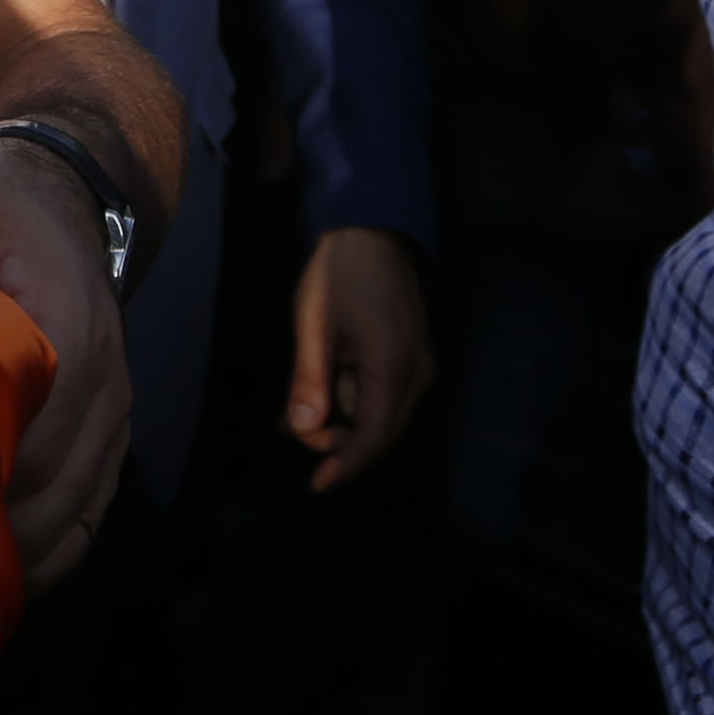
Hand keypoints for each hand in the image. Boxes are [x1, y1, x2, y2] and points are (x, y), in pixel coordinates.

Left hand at [0, 140, 129, 590]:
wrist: (52, 196)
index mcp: (66, 333)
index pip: (29, 439)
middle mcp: (102, 390)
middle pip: (49, 497)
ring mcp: (107, 420)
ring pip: (70, 519)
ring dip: (7, 552)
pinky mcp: (97, 438)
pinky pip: (80, 516)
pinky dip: (36, 548)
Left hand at [287, 225, 432, 490]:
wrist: (374, 230)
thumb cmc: (338, 273)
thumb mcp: (313, 324)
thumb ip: (309, 378)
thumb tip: (304, 428)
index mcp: (394, 369)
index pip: (374, 438)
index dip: (346, 465)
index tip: (318, 484)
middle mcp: (417, 375)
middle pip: (381, 434)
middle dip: (339, 443)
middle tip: (294, 428)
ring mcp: (419, 366)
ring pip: (383, 417)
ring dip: (345, 423)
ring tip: (301, 409)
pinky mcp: (412, 357)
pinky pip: (386, 396)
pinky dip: (355, 403)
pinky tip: (324, 389)